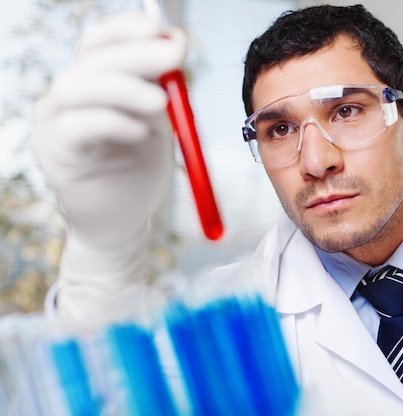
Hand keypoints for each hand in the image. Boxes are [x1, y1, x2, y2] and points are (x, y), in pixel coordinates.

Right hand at [32, 13, 187, 323]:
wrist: (124, 223)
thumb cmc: (139, 170)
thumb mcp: (156, 121)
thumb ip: (159, 86)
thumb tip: (174, 41)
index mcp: (91, 86)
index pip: (98, 44)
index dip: (126, 30)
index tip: (162, 29)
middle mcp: (65, 100)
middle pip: (88, 61)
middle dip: (135, 53)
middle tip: (174, 55)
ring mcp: (54, 127)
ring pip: (74, 88)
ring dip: (123, 88)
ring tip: (160, 103)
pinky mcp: (57, 157)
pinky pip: (75, 128)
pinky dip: (111, 123)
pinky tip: (139, 133)